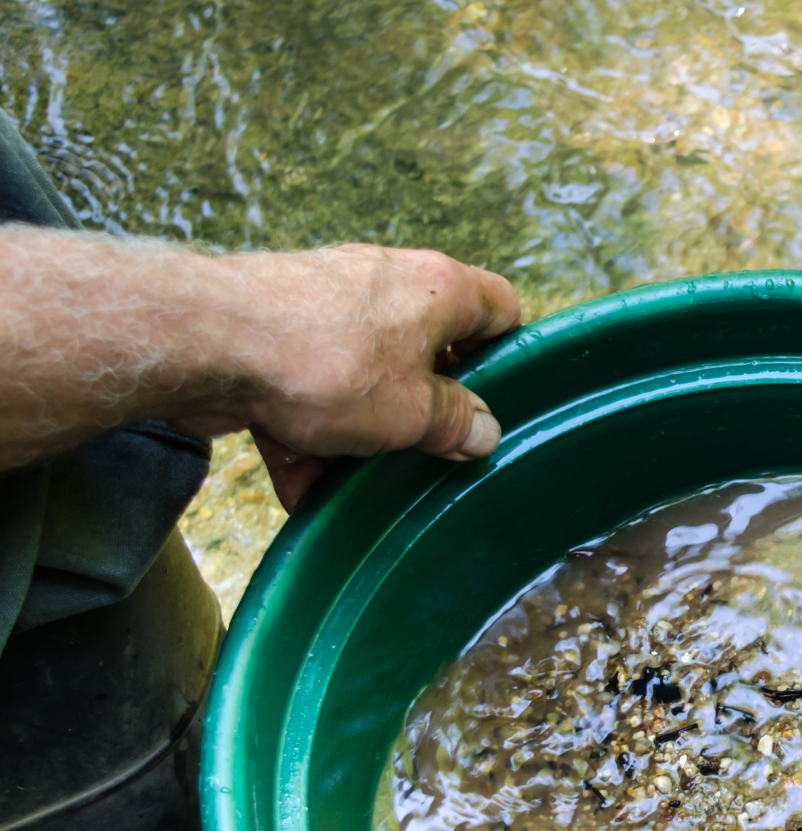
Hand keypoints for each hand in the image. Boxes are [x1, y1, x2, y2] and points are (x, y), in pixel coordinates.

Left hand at [170, 244, 519, 507]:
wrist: (205, 342)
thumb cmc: (324, 363)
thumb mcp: (413, 412)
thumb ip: (456, 422)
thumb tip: (482, 430)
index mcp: (436, 288)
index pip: (499, 307)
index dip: (510, 352)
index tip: (503, 400)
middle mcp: (384, 285)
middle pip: (426, 348)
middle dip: (427, 407)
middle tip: (435, 450)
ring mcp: (325, 307)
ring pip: (364, 377)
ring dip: (364, 431)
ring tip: (363, 481)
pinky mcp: (275, 335)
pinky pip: (307, 393)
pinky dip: (308, 437)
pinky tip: (304, 488)